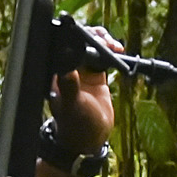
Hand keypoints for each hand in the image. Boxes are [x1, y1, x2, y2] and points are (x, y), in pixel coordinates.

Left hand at [50, 29, 117, 156]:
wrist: (90, 138)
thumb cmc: (75, 125)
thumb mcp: (72, 106)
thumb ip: (69, 88)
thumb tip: (67, 68)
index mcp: (58, 72)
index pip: (66, 45)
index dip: (80, 38)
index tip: (94, 41)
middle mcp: (68, 67)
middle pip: (80, 41)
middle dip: (95, 37)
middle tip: (108, 43)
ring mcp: (82, 70)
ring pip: (92, 46)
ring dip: (104, 42)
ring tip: (115, 46)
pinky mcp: (94, 74)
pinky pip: (102, 56)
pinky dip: (110, 51)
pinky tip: (118, 52)